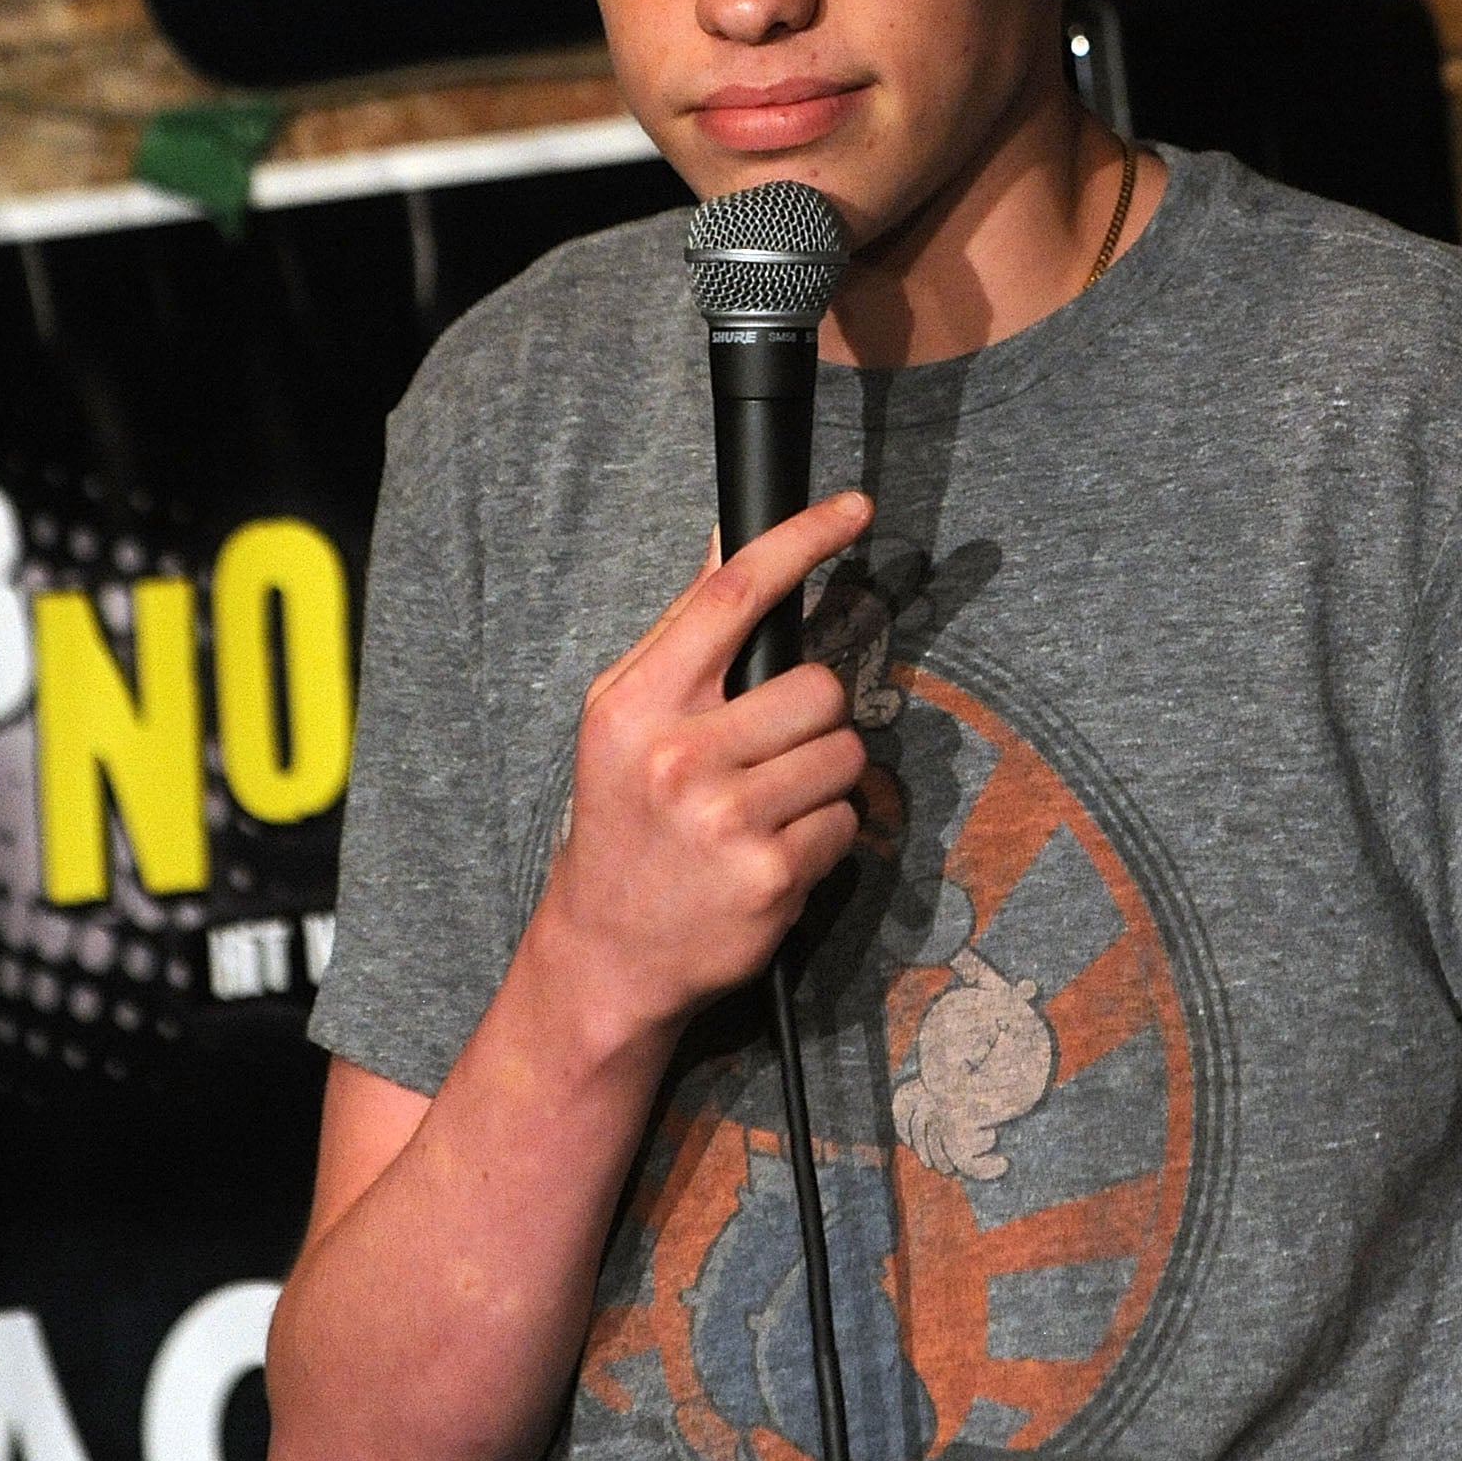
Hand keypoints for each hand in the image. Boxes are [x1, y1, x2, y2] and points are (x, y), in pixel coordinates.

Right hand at [527, 489, 873, 1061]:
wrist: (607, 952)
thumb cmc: (624, 822)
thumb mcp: (623, 720)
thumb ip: (683, 636)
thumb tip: (728, 540)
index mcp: (637, 702)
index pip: (732, 592)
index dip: (802, 539)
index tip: (854, 508)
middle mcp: (679, 755)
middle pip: (819, 688)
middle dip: (813, 718)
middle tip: (770, 753)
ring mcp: (727, 819)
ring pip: (844, 756)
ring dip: (822, 780)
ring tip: (766, 808)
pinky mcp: (771, 876)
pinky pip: (846, 823)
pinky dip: (824, 837)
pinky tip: (771, 854)